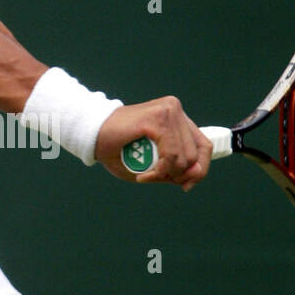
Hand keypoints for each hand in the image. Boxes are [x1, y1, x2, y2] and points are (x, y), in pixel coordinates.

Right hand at [95, 96, 211, 190]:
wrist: (91, 134)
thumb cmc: (117, 148)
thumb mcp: (151, 164)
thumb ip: (174, 170)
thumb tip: (194, 176)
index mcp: (177, 117)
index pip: (204, 146)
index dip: (200, 169)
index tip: (184, 185)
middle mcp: (175, 110)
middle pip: (196, 154)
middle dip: (177, 175)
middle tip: (153, 178)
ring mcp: (168, 111)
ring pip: (184, 158)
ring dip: (165, 175)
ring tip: (145, 175)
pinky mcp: (157, 119)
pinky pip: (171, 156)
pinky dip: (159, 172)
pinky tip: (144, 176)